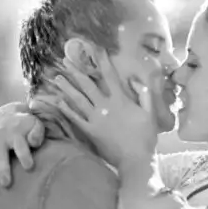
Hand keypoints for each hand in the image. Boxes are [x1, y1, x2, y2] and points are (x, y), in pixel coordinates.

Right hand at [0, 102, 45, 196]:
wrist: (4, 115)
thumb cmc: (26, 124)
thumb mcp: (35, 124)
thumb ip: (37, 133)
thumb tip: (34, 143)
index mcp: (14, 134)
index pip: (20, 146)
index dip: (25, 156)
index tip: (29, 167)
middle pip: (0, 157)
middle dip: (2, 170)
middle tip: (6, 184)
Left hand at [53, 51, 157, 168]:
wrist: (135, 159)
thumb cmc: (146, 138)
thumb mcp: (150, 114)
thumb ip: (144, 96)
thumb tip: (136, 80)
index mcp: (121, 101)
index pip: (110, 76)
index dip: (102, 61)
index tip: (95, 49)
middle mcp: (105, 107)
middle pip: (88, 85)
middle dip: (76, 71)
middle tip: (65, 61)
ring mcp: (96, 119)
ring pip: (78, 99)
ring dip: (66, 87)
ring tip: (57, 78)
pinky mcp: (90, 131)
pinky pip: (75, 118)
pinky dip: (66, 109)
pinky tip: (58, 101)